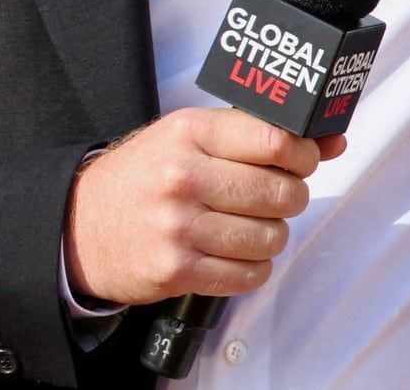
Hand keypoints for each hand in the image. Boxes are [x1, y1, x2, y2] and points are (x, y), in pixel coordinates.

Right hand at [63, 108, 348, 306]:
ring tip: (252, 226)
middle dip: (291, 197)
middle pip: (280, 192)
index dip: (304, 155)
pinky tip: (236, 254)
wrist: (77, 224)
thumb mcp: (192, 137)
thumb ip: (259, 134)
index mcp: (191, 134)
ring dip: (273, 235)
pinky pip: (247, 274)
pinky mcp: (176, 270)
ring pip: (270, 236)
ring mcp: (179, 227)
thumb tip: (332, 141)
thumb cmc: (143, 175)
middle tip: (276, 197)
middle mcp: (184, 177)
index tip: (304, 161)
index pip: (275, 141)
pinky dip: (254, 268)